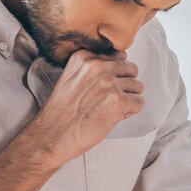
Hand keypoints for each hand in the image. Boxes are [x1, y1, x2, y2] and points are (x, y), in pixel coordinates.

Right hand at [25, 50, 142, 166]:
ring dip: (128, 99)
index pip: (118, 55)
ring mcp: (109, 83)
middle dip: (125, 85)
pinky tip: (113, 117)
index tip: (104, 86)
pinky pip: (139, 102)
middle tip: (109, 100)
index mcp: (84, 57)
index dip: (115, 73)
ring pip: (137, 86)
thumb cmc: (62, 111)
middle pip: (131, 69)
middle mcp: (97, 66)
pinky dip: (130, 112)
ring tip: (109, 109)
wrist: (51, 135)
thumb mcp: (72, 77)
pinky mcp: (118, 101)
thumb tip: (120, 63)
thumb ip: (93, 67)